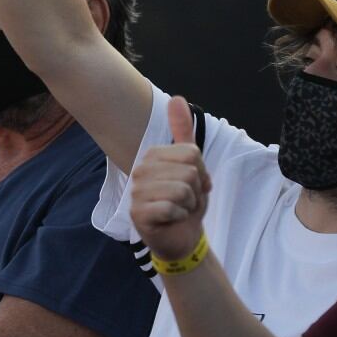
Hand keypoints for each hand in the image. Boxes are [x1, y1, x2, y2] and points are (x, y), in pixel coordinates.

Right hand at [130, 96, 212, 260]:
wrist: (181, 237)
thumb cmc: (186, 201)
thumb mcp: (191, 165)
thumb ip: (183, 133)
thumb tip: (176, 99)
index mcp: (152, 155)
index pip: (192, 153)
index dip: (201, 172)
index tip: (193, 184)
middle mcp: (140, 170)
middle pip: (189, 171)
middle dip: (196, 190)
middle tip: (186, 200)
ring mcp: (136, 193)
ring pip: (182, 190)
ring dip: (189, 205)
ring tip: (180, 209)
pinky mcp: (138, 214)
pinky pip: (171, 208)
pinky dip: (180, 217)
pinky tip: (172, 220)